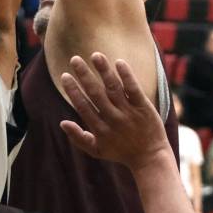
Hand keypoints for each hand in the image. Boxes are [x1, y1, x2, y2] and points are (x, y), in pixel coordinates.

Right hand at [58, 53, 171, 169]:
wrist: (150, 158)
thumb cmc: (120, 153)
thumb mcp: (96, 150)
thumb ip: (78, 137)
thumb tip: (62, 122)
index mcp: (99, 128)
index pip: (83, 105)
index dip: (72, 90)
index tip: (65, 76)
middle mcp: (113, 119)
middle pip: (95, 93)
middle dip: (84, 75)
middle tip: (74, 59)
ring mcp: (129, 112)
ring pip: (113, 87)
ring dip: (103, 70)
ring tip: (95, 55)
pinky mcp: (144, 107)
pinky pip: (134, 89)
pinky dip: (126, 76)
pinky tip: (118, 63)